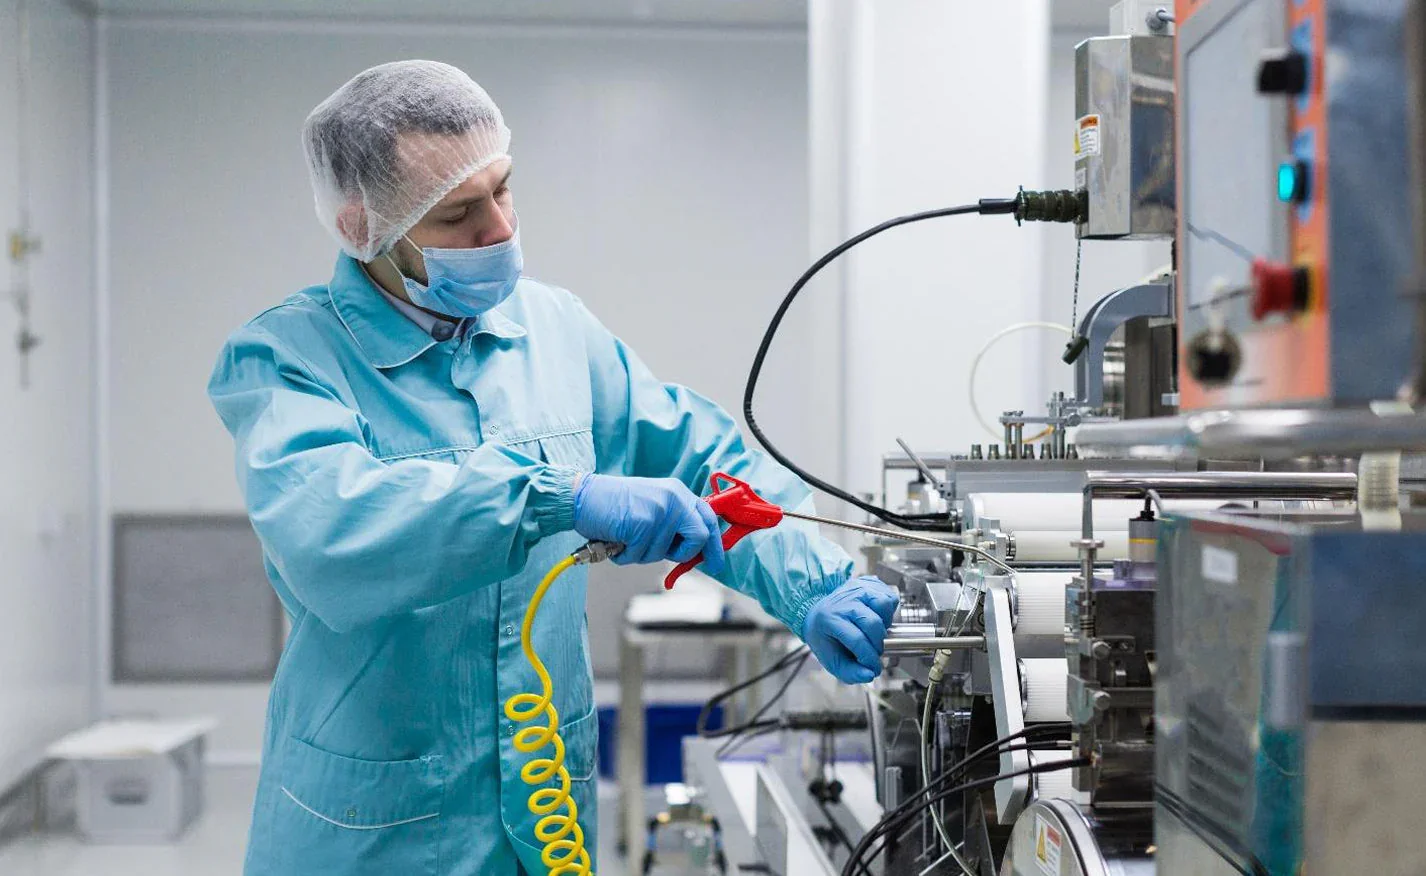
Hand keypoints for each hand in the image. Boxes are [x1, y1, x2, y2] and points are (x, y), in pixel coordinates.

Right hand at [572, 475, 726, 571]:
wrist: (583, 496)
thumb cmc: (613, 505)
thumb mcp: (652, 504)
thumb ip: (674, 522)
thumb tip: (694, 550)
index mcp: (678, 492)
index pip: (708, 518)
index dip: (715, 544)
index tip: (716, 563)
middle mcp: (674, 498)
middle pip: (700, 537)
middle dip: (685, 554)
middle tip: (672, 559)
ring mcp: (660, 511)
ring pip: (664, 554)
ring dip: (642, 554)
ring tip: (626, 538)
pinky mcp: (643, 524)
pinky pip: (641, 556)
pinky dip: (626, 555)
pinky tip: (616, 540)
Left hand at [803, 577, 898, 683]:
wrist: (818, 614)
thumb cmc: (826, 637)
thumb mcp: (831, 660)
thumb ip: (850, 672)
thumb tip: (869, 675)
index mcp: (829, 619)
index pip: (857, 639)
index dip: (870, 658)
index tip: (874, 668)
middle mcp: (843, 601)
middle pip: (873, 623)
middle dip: (878, 644)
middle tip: (874, 651)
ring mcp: (856, 589)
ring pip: (883, 604)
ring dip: (885, 623)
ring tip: (875, 632)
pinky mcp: (867, 583)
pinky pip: (887, 596)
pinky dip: (888, 610)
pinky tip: (878, 618)